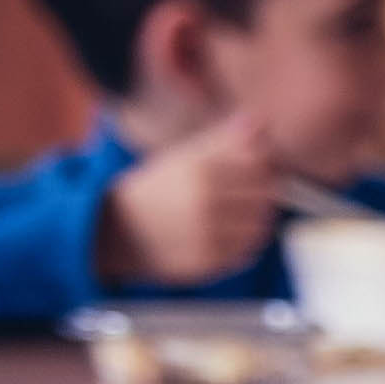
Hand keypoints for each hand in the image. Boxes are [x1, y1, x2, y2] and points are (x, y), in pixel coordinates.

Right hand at [97, 112, 277, 286]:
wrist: (119, 229)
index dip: (266, 168)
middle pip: (265, 197)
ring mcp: (206, 235)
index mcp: (200, 170)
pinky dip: (245, 243)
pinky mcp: (207, 263)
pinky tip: (228, 234)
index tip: (258, 170)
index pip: (258, 165)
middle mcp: (204, 202)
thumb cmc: (159, 189)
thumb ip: (225, 141)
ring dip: (257, 221)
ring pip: (260, 227)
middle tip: (249, 195)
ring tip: (237, 215)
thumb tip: (260, 120)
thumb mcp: (185, 157)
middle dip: (264, 194)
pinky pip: (247, 253)